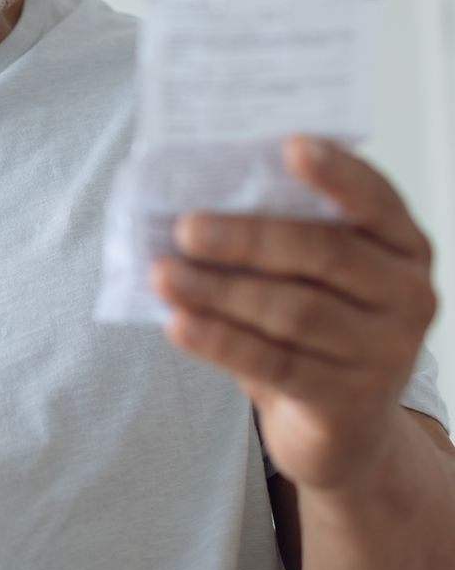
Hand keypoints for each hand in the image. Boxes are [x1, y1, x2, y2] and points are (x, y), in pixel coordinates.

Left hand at [150, 134, 437, 492]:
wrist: (342, 424)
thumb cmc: (314, 316)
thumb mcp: (310, 270)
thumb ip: (278, 228)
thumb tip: (192, 194)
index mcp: (400, 243)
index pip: (375, 199)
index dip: (337, 173)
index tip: (290, 145)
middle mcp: (406, 294)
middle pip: (325, 254)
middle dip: (249, 238)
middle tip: (185, 226)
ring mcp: (384, 353)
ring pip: (294, 311)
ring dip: (219, 290)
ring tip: (163, 274)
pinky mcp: (348, 402)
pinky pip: (276, 364)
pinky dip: (220, 341)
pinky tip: (178, 324)